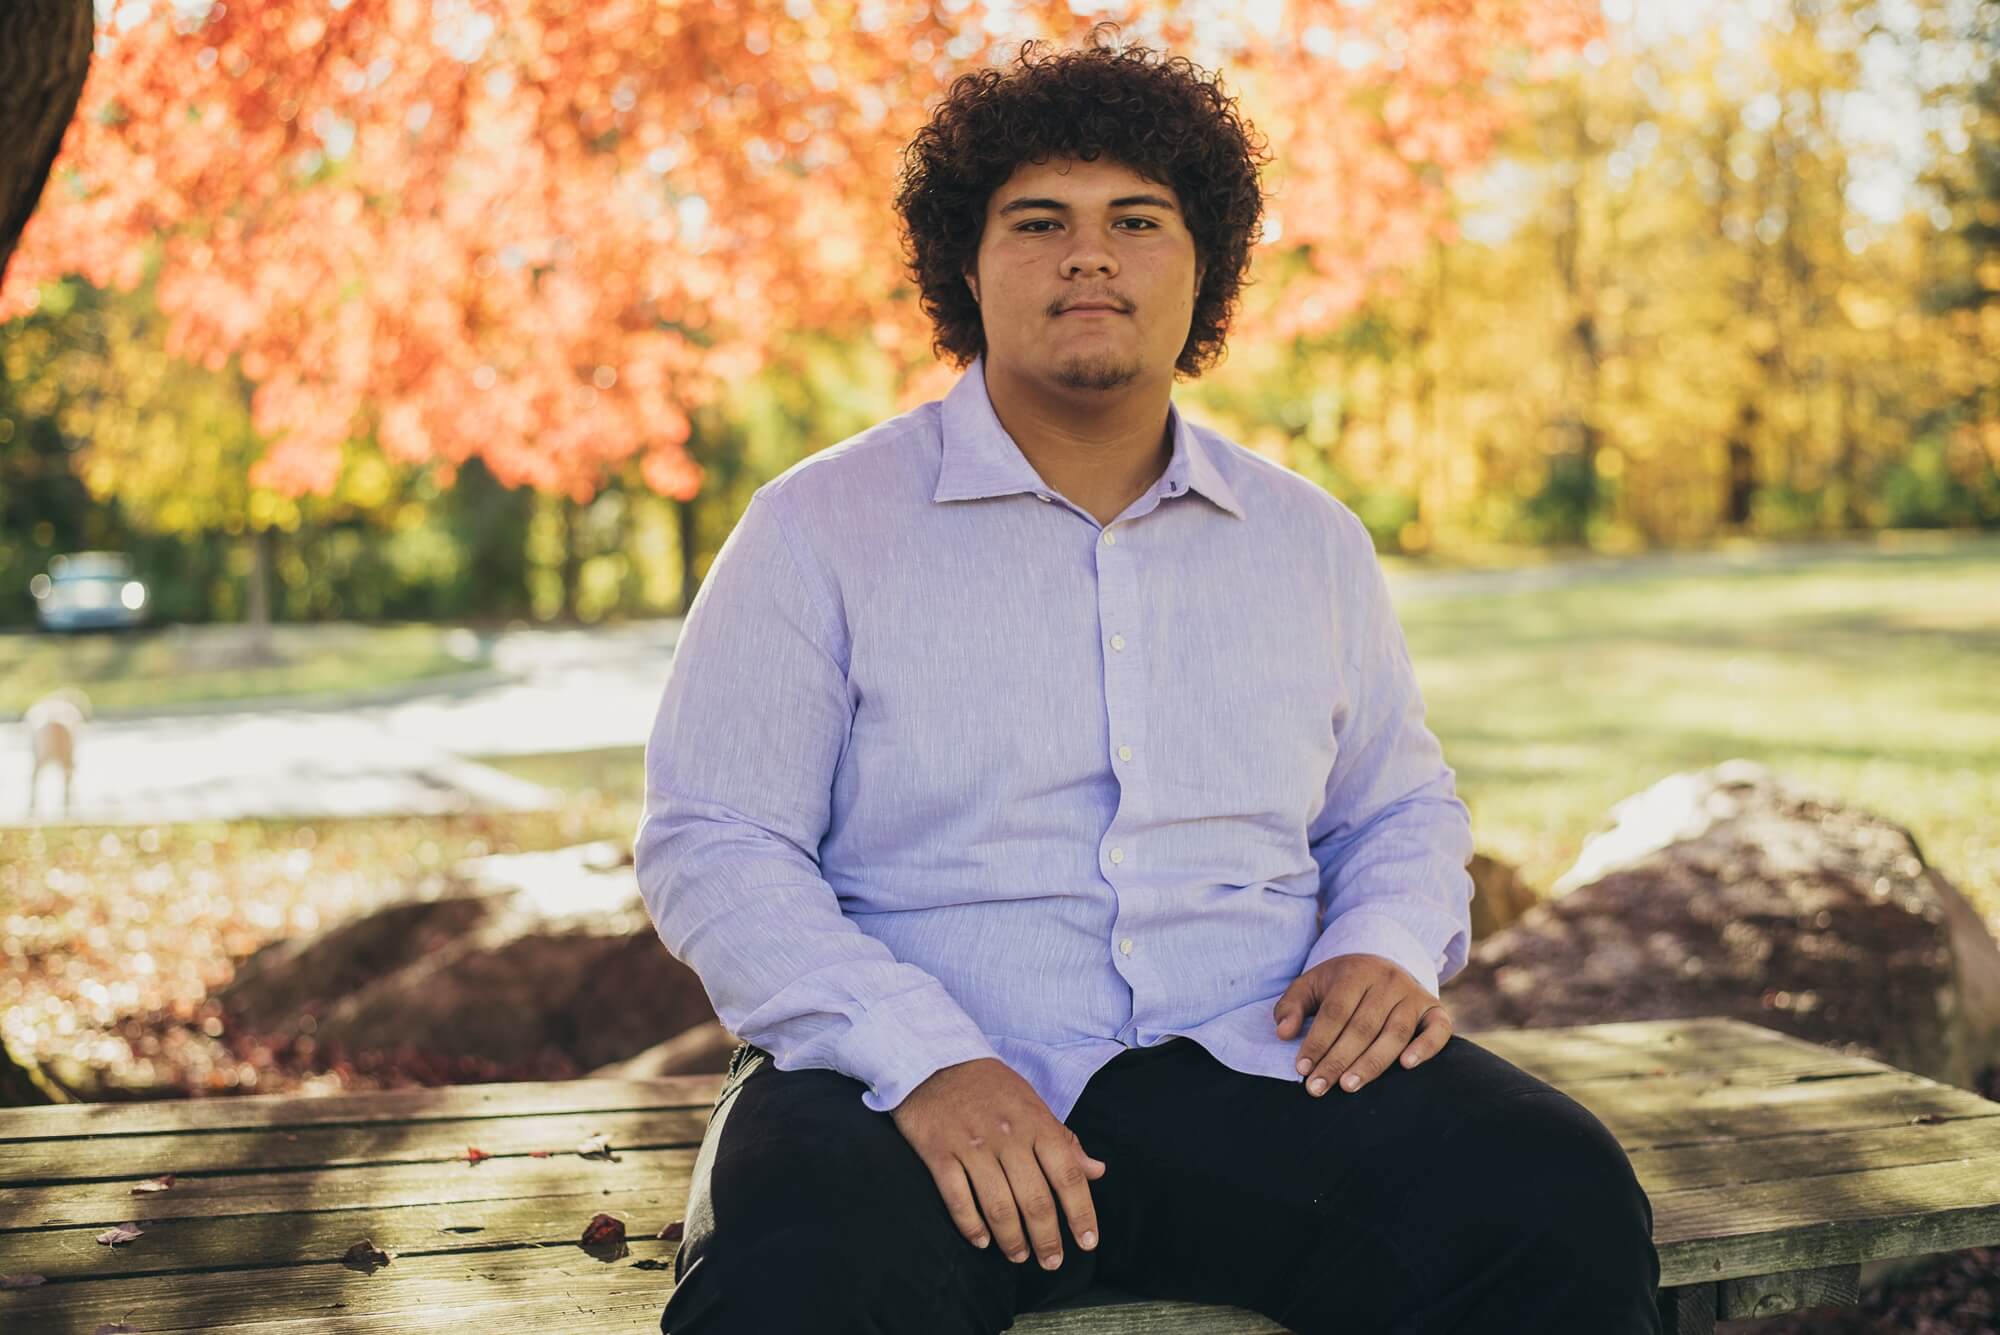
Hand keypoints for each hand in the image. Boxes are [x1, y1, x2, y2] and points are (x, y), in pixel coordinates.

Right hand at [889, 1057, 1105, 1270]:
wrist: (935, 1058)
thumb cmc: (990, 1085)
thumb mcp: (1034, 1103)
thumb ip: (1064, 1139)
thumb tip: (1097, 1170)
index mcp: (1036, 1122)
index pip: (1068, 1174)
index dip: (1081, 1212)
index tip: (1087, 1242)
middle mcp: (1007, 1136)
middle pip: (1035, 1199)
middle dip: (1047, 1238)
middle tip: (1051, 1262)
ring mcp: (971, 1145)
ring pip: (998, 1206)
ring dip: (1011, 1239)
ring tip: (1019, 1256)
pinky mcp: (938, 1152)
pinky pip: (957, 1198)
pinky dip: (970, 1225)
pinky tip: (981, 1240)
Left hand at [1273, 953, 1451, 1095]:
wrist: (1382, 964)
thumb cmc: (1340, 985)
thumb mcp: (1311, 985)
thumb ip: (1292, 1006)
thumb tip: (1283, 1033)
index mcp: (1355, 972)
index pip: (1335, 1012)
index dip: (1318, 1041)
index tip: (1302, 1070)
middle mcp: (1387, 981)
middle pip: (1362, 1026)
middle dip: (1338, 1060)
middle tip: (1318, 1087)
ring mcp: (1414, 994)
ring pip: (1395, 1033)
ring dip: (1372, 1063)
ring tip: (1349, 1086)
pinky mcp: (1435, 1009)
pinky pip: (1437, 1029)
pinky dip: (1425, 1048)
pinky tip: (1407, 1066)